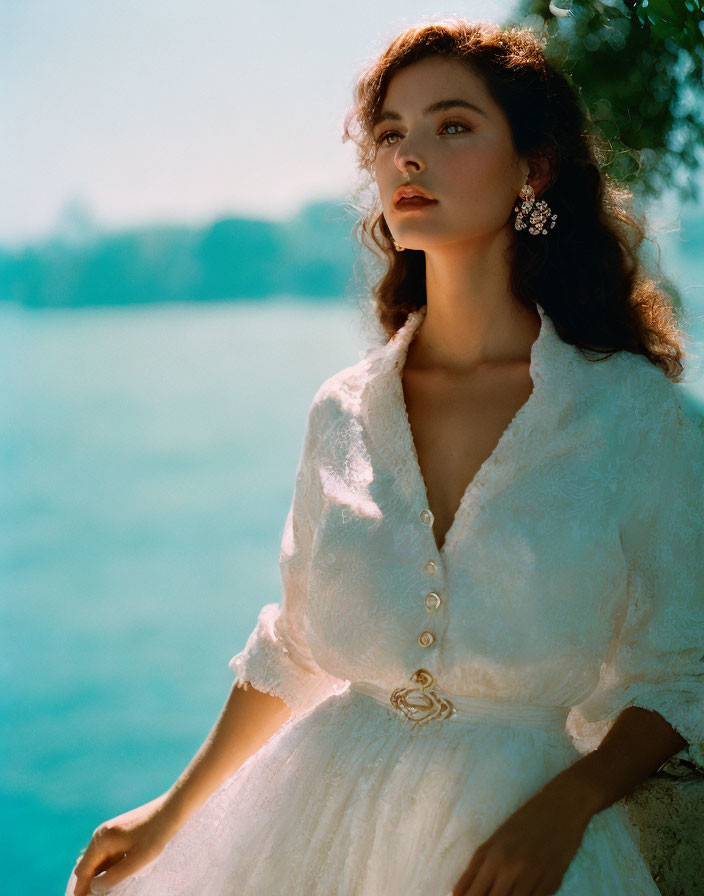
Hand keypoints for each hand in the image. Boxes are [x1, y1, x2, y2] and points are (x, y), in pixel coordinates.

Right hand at [68, 792, 178, 895]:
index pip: (83, 872)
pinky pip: (108, 853)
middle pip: (87, 866)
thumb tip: (93, 888)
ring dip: (98, 875)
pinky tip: (116, 876)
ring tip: (102, 892)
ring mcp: (109, 831)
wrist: (171, 810)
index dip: (80, 890)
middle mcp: (101, 834)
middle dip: (87, 884)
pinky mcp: (119, 831)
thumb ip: (112, 877)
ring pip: (98, 860)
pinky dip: (108, 866)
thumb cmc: (155, 836)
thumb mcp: (135, 862)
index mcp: (101, 840)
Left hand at [449, 781, 593, 895]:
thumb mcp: (494, 841)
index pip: (472, 895)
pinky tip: (522, 892)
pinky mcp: (552, 883)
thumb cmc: (523, 822)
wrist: (560, 808)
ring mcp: (532, 877)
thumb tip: (454, 894)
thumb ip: (473, 869)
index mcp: (493, 856)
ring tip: (505, 890)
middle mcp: (511, 868)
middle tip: (488, 894)